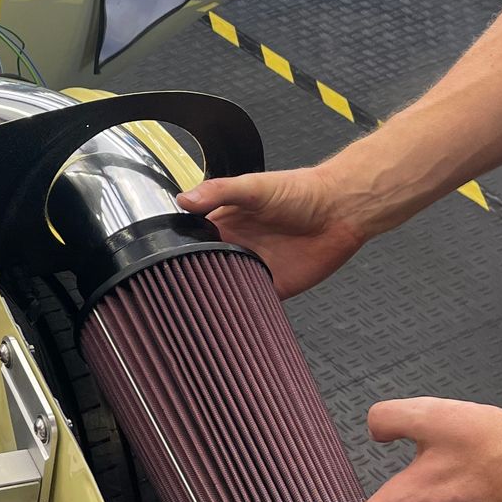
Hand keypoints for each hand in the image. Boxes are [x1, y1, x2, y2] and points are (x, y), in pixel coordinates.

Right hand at [176, 164, 380, 297]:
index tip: (160, 264)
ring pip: (223, 290)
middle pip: (202, 271)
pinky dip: (241, 311)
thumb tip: (184, 199)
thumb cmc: (301, 191)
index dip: (176, 253)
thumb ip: (219, 191)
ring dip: (213, 299)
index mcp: (223, 224)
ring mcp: (252, 269)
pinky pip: (251, 303)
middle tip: (175, 295)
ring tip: (195, 311)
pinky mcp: (273, 287)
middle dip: (190, 282)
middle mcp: (234, 248)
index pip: (189, 243)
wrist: (341, 209)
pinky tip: (230, 315)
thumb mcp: (254, 186)